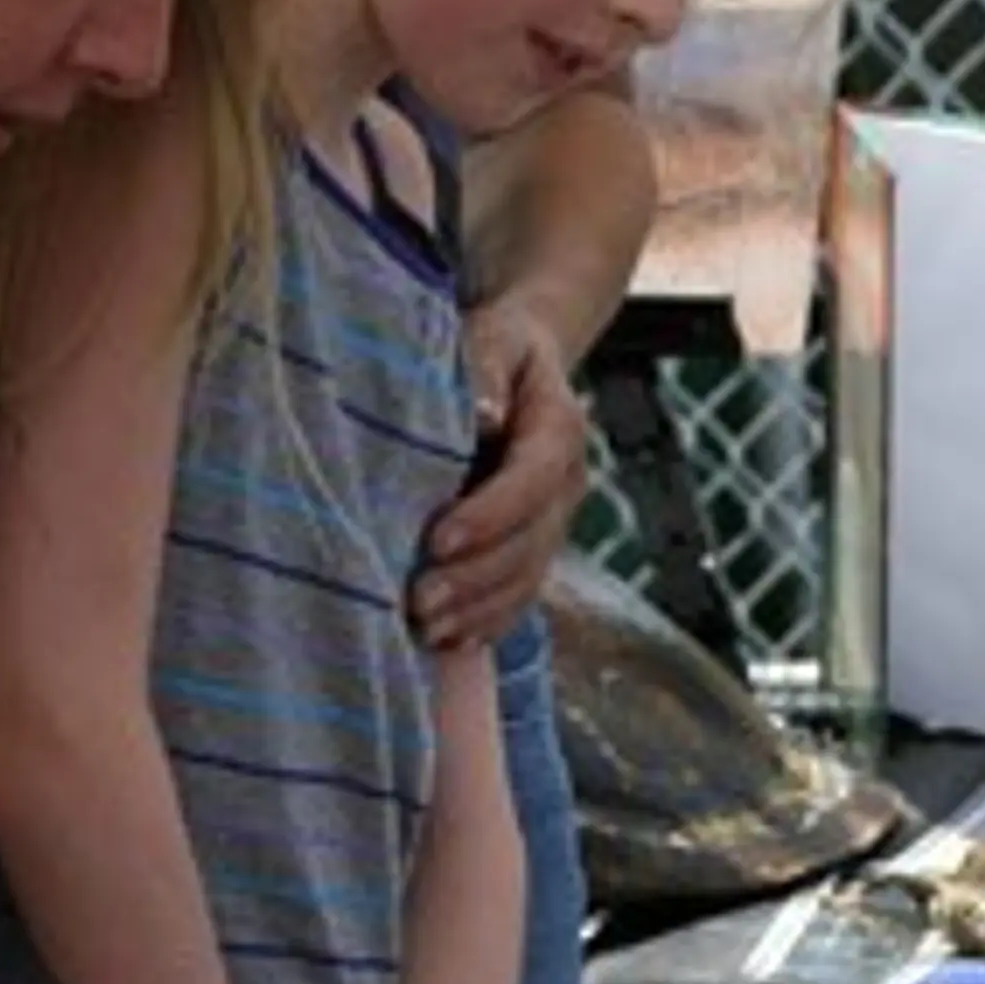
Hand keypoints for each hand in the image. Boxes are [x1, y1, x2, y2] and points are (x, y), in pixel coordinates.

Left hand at [414, 305, 585, 649]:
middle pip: (530, 545)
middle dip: (475, 579)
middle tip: (418, 602)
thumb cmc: (494, 347)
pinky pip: (519, 597)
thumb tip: (480, 412)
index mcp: (559, 432)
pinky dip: (485, 625)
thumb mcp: (491, 338)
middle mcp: (565, 486)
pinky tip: (446, 645)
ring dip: (477, 611)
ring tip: (423, 629)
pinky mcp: (534, 548)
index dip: (490, 516)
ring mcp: (553, 524)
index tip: (439, 539)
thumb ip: (483, 369)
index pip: (531, 482)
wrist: (523, 362)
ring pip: (526, 580)